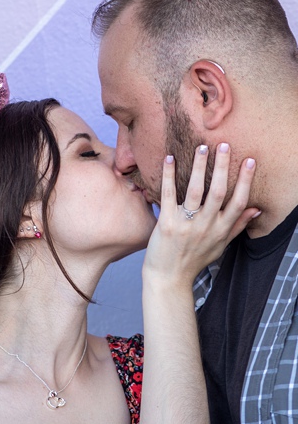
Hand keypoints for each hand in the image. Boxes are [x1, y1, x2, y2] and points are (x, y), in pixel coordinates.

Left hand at [143, 142, 257, 283]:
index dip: (245, 180)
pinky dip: (169, 176)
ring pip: (196, 191)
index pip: (239, 201)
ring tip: (202, 147)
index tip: (250, 161)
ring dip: (199, 167)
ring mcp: (187, 225)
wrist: (168, 278)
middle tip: (225, 145)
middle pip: (219, 192)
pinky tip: (169, 159)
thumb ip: (237, 226)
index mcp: (222, 230)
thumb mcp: (221, 246)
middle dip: (223, 167)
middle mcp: (207, 226)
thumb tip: (256, 209)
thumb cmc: (194, 260)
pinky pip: (168, 195)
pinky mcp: (166, 224)